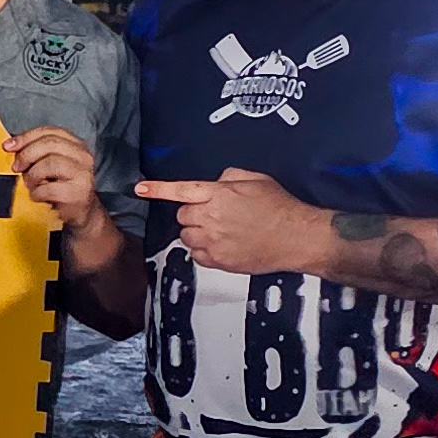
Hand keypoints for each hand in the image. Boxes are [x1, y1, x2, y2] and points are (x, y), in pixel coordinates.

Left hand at [1, 126, 111, 239]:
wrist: (79, 212)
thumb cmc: (59, 186)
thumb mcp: (48, 164)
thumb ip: (35, 152)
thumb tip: (10, 145)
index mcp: (75, 144)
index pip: (49, 131)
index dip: (26, 137)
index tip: (7, 146)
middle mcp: (82, 156)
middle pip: (49, 144)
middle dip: (26, 154)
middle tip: (16, 168)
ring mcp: (82, 174)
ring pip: (49, 164)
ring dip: (32, 175)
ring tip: (30, 184)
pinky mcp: (77, 194)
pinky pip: (48, 189)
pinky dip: (37, 193)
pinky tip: (38, 196)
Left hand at [133, 166, 332, 276]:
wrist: (298, 237)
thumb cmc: (281, 208)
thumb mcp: (257, 179)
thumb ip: (229, 176)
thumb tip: (216, 182)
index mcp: (219, 194)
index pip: (180, 190)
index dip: (157, 189)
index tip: (140, 188)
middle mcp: (211, 217)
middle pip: (182, 215)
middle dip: (193, 213)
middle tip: (215, 214)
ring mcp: (213, 241)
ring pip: (187, 236)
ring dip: (198, 232)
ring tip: (222, 230)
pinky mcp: (218, 261)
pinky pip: (197, 255)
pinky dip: (204, 250)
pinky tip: (224, 244)